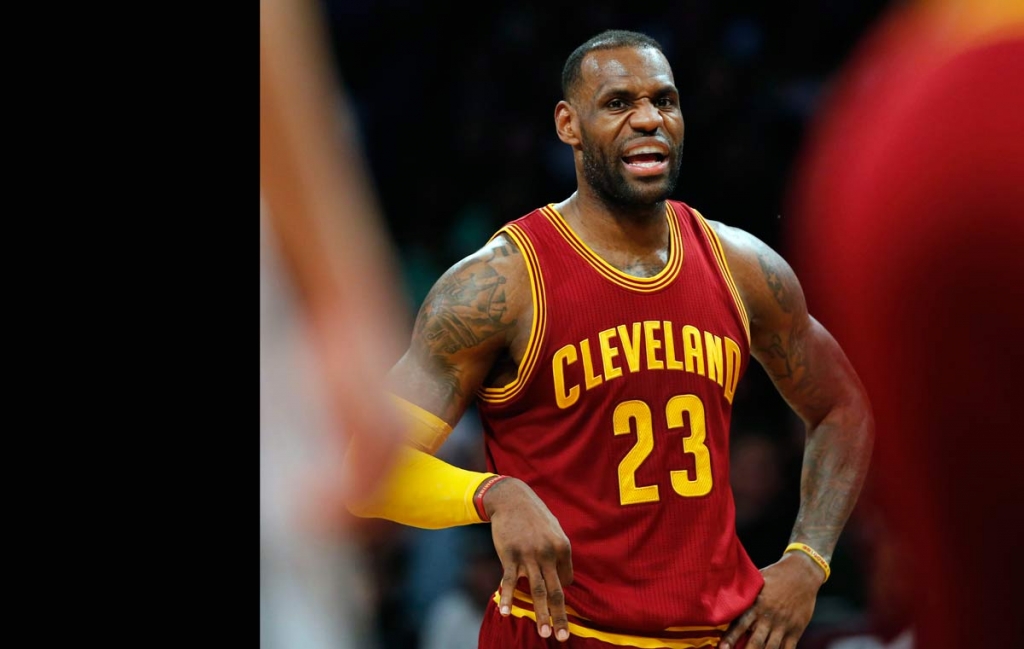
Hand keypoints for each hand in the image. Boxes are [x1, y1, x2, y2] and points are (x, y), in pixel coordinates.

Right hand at [485, 477, 573, 641]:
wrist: (511, 498)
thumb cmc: (533, 516)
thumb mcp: (554, 530)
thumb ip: (559, 553)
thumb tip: (565, 578)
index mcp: (562, 547)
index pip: (565, 580)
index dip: (559, 589)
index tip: (552, 593)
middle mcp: (548, 553)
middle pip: (556, 591)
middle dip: (559, 617)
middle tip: (561, 637)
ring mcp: (528, 555)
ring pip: (537, 590)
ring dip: (541, 614)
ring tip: (544, 633)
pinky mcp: (509, 555)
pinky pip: (508, 581)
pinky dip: (506, 598)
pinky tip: (505, 613)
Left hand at [720, 551, 824, 648]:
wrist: (802, 573)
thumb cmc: (775, 575)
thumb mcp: (757, 580)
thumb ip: (744, 593)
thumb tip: (724, 596)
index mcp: (757, 604)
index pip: (740, 625)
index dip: (730, 638)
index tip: (722, 648)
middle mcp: (769, 617)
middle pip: (755, 641)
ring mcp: (784, 625)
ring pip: (771, 648)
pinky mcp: (796, 630)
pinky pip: (788, 648)